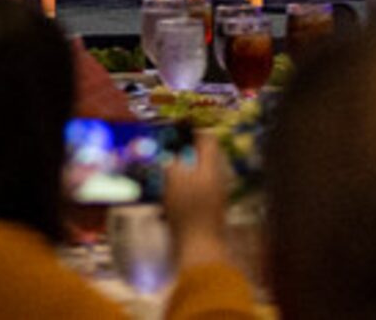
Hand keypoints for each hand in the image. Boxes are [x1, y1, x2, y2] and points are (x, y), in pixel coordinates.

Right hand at [163, 129, 233, 268]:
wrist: (199, 249)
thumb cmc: (187, 209)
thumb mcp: (173, 178)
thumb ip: (170, 160)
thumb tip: (165, 151)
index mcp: (212, 166)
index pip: (207, 137)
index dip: (191, 128)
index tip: (174, 126)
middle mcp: (217, 178)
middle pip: (200, 156)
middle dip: (180, 152)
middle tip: (162, 150)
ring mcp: (213, 197)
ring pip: (195, 175)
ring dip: (177, 172)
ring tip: (158, 173)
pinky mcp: (206, 213)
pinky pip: (191, 194)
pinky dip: (178, 192)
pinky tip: (163, 200)